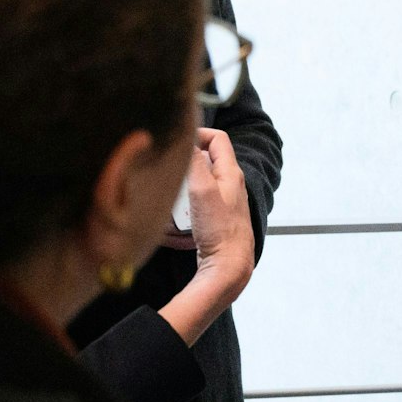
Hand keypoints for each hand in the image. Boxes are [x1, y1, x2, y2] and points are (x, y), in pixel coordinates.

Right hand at [153, 129, 253, 346]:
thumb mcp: (203, 191)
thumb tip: (188, 141)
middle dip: (185, 165)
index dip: (198, 134)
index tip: (178, 141)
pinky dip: (184, 208)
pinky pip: (196, 205)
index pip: (218, 139)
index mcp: (232, 173)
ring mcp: (224, 203)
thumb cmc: (220, 231)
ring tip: (169, 199)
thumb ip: (195, 163)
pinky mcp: (216, 220)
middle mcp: (231, 186)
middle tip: (169, 172)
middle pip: (205, 161)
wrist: (229, 267)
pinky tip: (175, 220)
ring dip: (182, 189)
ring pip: (198, 185)